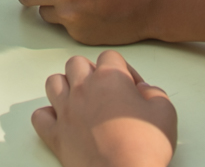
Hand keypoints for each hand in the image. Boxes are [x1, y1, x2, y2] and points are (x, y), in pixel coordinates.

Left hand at [33, 51, 175, 166]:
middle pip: (77, 63)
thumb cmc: (144, 147)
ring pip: (54, 83)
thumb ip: (154, 93)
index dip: (124, 70)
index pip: (110, 56)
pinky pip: (40, 116)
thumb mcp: (165, 112)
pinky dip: (48, 116)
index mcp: (110, 78)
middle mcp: (83, 89)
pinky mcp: (56, 135)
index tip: (132, 88)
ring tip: (80, 100)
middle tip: (106, 91)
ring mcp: (66, 111)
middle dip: (91, 72)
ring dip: (65, 86)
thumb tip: (144, 91)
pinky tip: (62, 121)